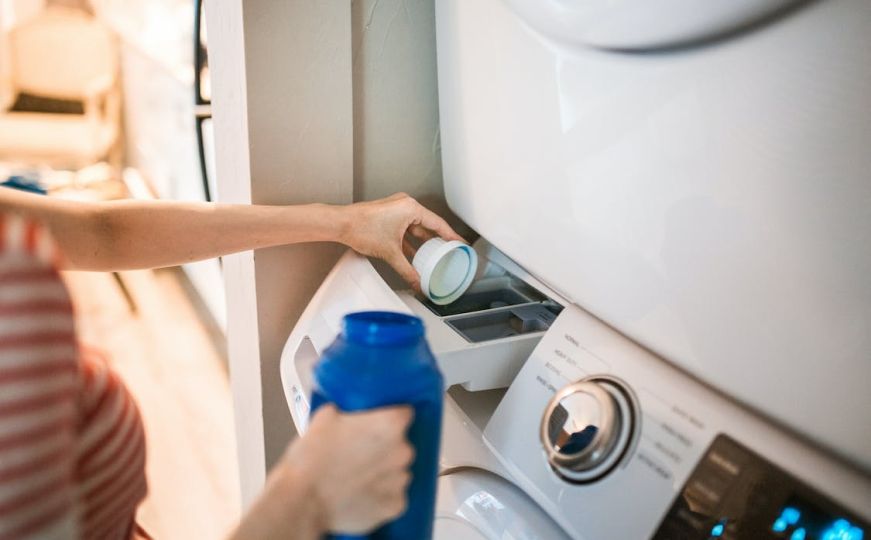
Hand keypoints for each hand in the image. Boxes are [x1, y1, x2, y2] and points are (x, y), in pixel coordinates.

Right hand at [229, 405, 414, 539]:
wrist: (301, 500)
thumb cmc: (311, 460)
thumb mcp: (324, 418)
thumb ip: (345, 410)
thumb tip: (345, 411)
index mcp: (390, 425)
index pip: (404, 414)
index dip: (389, 418)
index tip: (377, 424)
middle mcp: (402, 451)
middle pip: (401, 445)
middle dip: (384, 448)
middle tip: (359, 453)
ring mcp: (400, 480)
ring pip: (397, 471)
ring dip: (382, 472)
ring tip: (356, 476)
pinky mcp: (395, 505)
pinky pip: (393, 496)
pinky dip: (380, 495)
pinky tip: (360, 493)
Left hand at [340, 193, 463, 290]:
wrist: (341, 224)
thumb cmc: (362, 228)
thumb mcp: (390, 253)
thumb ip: (407, 270)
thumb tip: (417, 282)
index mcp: (411, 208)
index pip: (438, 224)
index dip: (451, 236)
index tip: (460, 243)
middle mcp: (405, 205)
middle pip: (428, 226)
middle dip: (438, 241)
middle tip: (449, 252)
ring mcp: (396, 210)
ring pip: (416, 228)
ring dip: (423, 242)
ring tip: (434, 256)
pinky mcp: (389, 216)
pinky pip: (406, 229)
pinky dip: (411, 241)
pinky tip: (415, 254)